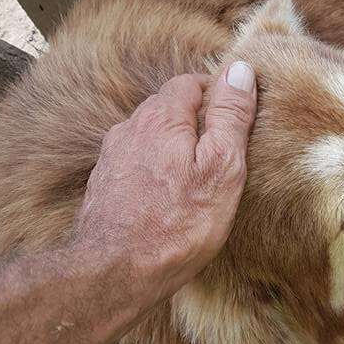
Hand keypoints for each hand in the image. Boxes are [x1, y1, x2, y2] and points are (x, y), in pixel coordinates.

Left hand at [74, 62, 256, 303]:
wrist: (115, 272)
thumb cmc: (177, 224)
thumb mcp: (221, 168)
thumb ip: (230, 117)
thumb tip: (239, 70)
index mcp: (161, 118)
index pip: (191, 82)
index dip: (218, 93)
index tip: (238, 116)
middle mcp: (130, 129)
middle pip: (168, 108)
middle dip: (196, 120)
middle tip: (224, 148)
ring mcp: (113, 158)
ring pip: (150, 137)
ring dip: (174, 147)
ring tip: (198, 175)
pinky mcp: (104, 186)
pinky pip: (137, 164)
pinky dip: (156, 170)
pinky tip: (169, 197)